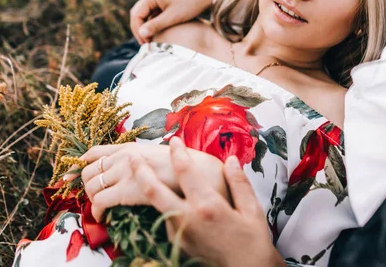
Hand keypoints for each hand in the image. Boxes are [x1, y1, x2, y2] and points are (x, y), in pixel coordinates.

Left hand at [80, 142, 226, 221]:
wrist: (199, 173)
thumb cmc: (181, 167)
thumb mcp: (155, 155)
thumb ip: (137, 159)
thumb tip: (125, 167)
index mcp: (129, 148)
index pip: (93, 153)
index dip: (77, 165)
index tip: (68, 177)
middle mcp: (124, 157)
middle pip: (89, 171)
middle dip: (86, 186)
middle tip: (93, 197)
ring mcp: (126, 172)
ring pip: (92, 186)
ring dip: (92, 200)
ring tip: (101, 208)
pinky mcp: (129, 189)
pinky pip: (101, 201)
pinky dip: (98, 211)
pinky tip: (104, 218)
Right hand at [130, 0, 213, 43]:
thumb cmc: (190, 5)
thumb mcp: (172, 18)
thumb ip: (156, 26)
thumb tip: (141, 34)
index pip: (137, 14)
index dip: (138, 30)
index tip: (144, 43)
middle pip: (137, 13)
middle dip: (139, 29)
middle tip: (144, 43)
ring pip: (144, 14)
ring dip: (145, 26)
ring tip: (150, 40)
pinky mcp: (162, 1)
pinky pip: (152, 13)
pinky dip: (152, 23)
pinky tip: (156, 33)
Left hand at [130, 137, 284, 266]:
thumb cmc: (253, 241)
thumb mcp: (252, 209)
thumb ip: (238, 182)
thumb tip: (231, 160)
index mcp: (207, 205)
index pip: (185, 171)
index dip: (177, 152)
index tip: (174, 140)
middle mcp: (188, 218)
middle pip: (153, 190)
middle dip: (140, 171)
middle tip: (132, 157)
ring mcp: (179, 233)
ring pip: (156, 207)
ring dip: (146, 189)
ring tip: (141, 175)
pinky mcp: (177, 245)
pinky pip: (165, 220)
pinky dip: (161, 207)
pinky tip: (164, 200)